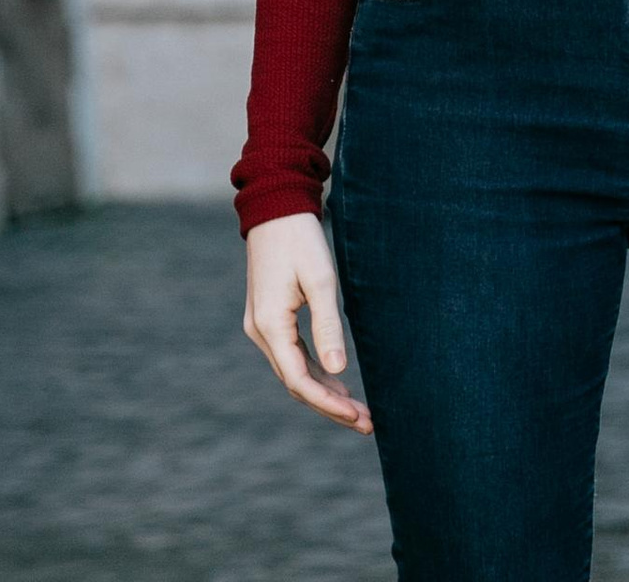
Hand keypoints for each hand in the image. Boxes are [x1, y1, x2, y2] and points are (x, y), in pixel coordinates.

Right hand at [243, 210, 371, 430]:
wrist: (276, 206)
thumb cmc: (300, 238)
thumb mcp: (321, 279)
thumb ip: (329, 325)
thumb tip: (338, 370)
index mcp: (270, 325)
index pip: (299, 380)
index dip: (329, 403)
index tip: (357, 416)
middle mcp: (260, 332)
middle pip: (296, 383)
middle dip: (331, 405)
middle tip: (367, 423)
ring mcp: (262, 326)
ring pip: (294, 372)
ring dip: (324, 392)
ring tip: (358, 411)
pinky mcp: (270, 318)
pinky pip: (293, 356)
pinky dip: (315, 372)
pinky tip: (338, 383)